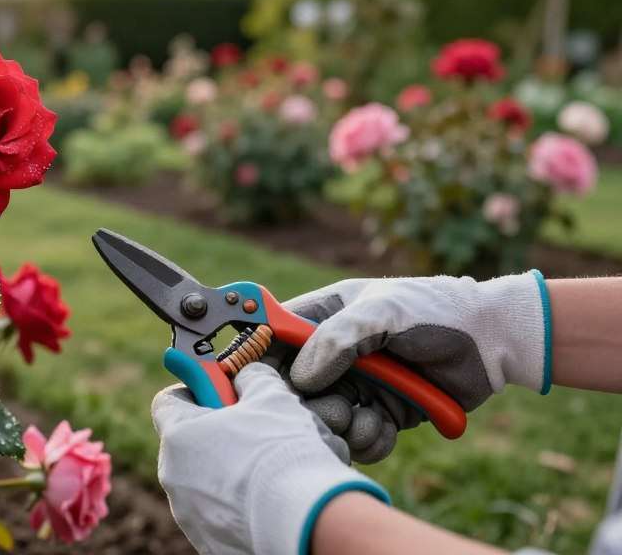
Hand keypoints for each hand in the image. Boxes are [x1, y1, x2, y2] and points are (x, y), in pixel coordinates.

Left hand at [152, 362, 388, 554]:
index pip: (168, 401)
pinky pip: (218, 512)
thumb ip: (251, 378)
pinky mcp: (208, 542)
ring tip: (270, 469)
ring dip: (230, 469)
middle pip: (189, 442)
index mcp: (179, 435)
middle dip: (219, 433)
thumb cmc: (282, 450)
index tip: (219, 390)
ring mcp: (189, 514)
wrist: (306, 520)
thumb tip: (246, 377)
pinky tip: (272, 499)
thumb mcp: (271, 395)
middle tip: (256, 431)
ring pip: (205, 479)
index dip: (194, 390)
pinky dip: (239, 504)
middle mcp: (174, 477)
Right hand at [283, 272, 550, 461]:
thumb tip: (300, 376)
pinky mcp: (382, 412)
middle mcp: (334, 353)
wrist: (494, 341)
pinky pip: (358, 437)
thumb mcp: (384, 311)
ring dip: (342, 426)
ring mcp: (358, 384)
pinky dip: (368, 440)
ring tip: (368, 418)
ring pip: (325, 418)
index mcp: (324, 316)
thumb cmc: (435, 310)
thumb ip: (338, 338)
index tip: (256, 386)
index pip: (275, 337)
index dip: (259, 360)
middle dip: (308, 406)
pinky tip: (386, 427)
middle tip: (333, 411)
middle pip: (293, 389)